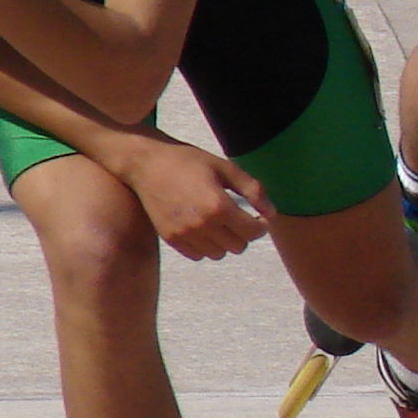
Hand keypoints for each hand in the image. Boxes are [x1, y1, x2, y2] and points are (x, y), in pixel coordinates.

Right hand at [117, 137, 269, 259]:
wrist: (146, 164)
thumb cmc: (188, 162)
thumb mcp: (225, 168)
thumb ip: (253, 190)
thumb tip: (271, 212)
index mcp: (219, 206)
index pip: (253, 232)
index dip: (262, 225)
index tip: (259, 216)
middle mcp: (202, 225)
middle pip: (239, 246)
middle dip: (244, 233)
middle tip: (238, 217)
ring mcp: (185, 234)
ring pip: (220, 254)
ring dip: (225, 241)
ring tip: (220, 222)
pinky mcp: (171, 239)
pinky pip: (199, 255)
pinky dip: (206, 246)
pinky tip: (203, 228)